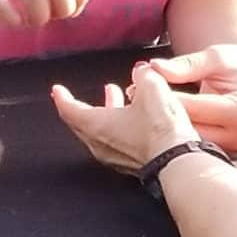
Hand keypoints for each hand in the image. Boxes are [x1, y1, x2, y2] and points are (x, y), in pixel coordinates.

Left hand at [52, 63, 195, 173]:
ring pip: (102, 133)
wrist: (178, 162)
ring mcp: (115, 158)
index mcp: (96, 125)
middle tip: (102, 90)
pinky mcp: (131, 165)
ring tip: (122, 98)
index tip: (57, 90)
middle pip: (84, 123)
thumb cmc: (160, 128)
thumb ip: (144, 75)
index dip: (62, 97)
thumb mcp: (152, 88)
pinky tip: (137, 119)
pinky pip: (118, 144)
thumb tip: (142, 72)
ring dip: (109, 114)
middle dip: (92, 103)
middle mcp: (100, 145)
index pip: (70, 110)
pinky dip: (121, 128)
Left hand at [142, 41, 236, 150]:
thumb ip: (187, 64)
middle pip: (185, 129)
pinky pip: (188, 144)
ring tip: (139, 105)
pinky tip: (153, 118)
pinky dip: (169, 132)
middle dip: (157, 113)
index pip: (191, 107)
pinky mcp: (219, 153)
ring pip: (183, 141)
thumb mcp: (216, 57)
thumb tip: (154, 67)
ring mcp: (230, 149)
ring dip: (160, 126)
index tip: (137, 83)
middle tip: (131, 94)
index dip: (162, 96)